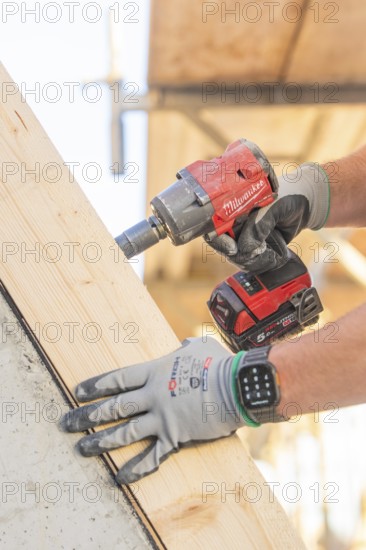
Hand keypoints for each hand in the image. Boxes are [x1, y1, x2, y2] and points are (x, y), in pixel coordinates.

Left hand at [62, 338, 249, 483]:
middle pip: (113, 407)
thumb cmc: (219, 363)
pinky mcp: (175, 437)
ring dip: (101, 441)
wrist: (237, 386)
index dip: (95, 385)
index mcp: (155, 372)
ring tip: (82, 447)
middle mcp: (153, 395)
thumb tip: (184, 344)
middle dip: (87, 415)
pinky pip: (151, 456)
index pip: (117, 379)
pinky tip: (119, 477)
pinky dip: (135, 468)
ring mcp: (162, 417)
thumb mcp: (199, 347)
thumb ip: (186, 347)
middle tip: (67, 422)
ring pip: (125, 431)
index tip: (77, 392)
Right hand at [207, 163, 329, 272]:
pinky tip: (273, 257)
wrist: (306, 203)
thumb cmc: (288, 195)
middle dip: (241, 255)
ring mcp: (244, 236)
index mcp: (232, 207)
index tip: (234, 249)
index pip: (212, 227)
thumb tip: (244, 248)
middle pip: (224, 247)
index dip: (218, 241)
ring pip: (238, 258)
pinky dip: (261, 264)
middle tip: (260, 251)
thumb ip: (259, 224)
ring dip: (254, 262)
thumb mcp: (274, 206)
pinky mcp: (255, 247)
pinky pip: (250, 262)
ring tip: (271, 254)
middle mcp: (234, 223)